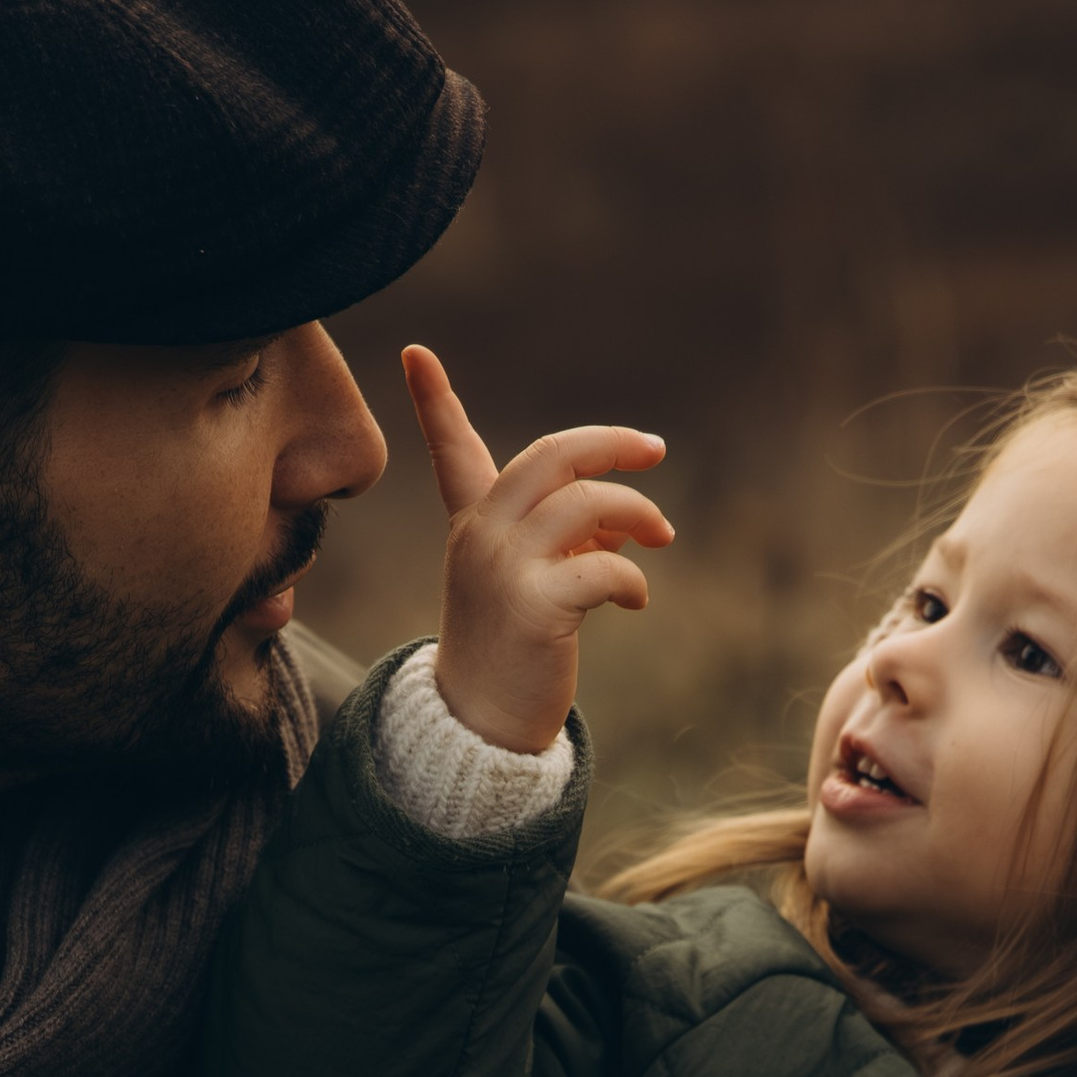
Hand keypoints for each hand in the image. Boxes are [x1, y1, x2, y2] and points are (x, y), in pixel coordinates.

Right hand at [402, 342, 671, 755]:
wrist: (484, 725)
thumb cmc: (513, 650)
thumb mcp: (530, 579)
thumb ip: (565, 536)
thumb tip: (628, 514)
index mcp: (473, 523)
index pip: (451, 449)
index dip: (432, 400)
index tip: (417, 352)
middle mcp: (482, 536)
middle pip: (553, 454)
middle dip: (612, 444)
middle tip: (655, 450)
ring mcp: (504, 568)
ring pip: (588, 502)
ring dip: (639, 513)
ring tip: (658, 538)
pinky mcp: (533, 606)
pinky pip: (604, 564)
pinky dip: (633, 577)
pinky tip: (636, 600)